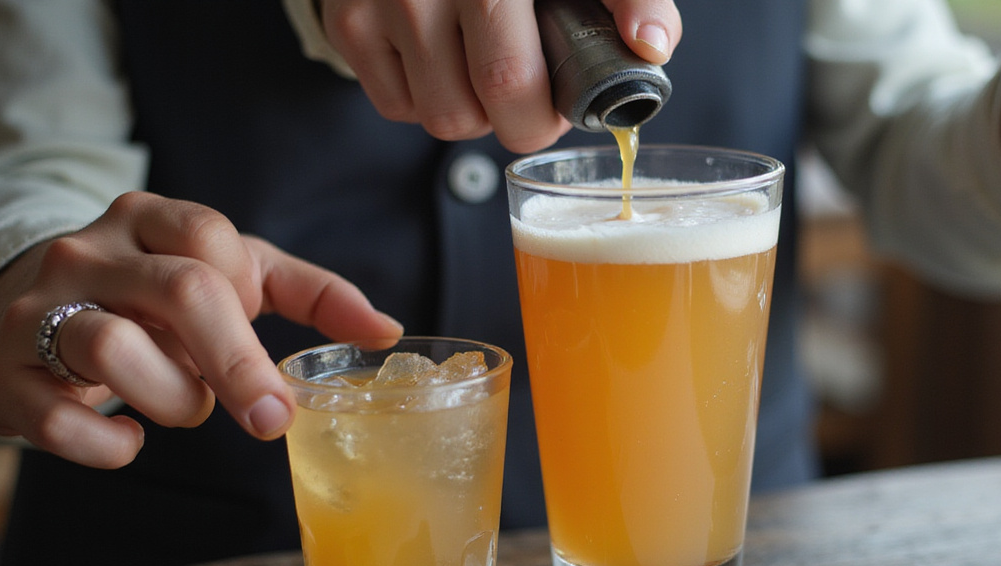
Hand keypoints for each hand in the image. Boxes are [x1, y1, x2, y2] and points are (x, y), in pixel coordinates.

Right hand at [0, 192, 402, 468]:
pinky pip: (58, 418)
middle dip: (238, 365)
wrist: (21, 312)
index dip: (249, 301)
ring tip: (179, 406)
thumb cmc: (149, 300)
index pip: (210, 239)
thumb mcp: (227, 277)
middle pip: (178, 292)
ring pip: (113, 348)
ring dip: (171, 399)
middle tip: (270, 418)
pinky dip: (108, 445)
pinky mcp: (0, 372)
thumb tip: (387, 331)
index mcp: (148, 222)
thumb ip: (308, 296)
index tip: (268, 353)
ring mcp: (36, 308)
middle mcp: (89, 254)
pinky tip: (128, 443)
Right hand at [319, 0, 681, 151]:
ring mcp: (387, 2)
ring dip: (476, 113)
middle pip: (490, 105)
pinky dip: (428, 99)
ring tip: (486, 68)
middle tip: (536, 92)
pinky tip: (445, 59)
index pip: (515, 78)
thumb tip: (651, 46)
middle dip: (524, 120)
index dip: (550, 111)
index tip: (568, 104)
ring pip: (445, 119)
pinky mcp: (349, 22)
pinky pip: (399, 107)